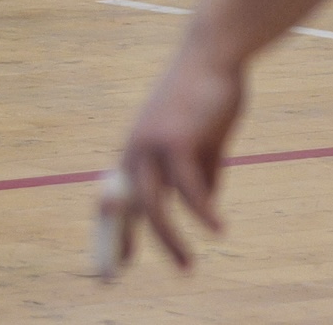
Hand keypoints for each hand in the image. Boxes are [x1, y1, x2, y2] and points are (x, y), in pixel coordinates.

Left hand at [100, 46, 239, 274]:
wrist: (210, 58)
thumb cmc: (205, 96)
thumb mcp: (200, 140)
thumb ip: (200, 170)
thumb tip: (205, 202)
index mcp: (136, 150)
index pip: (117, 195)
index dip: (115, 229)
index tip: (117, 262)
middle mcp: (136, 149)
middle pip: (127, 206)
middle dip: (124, 242)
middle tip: (123, 275)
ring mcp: (151, 145)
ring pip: (154, 204)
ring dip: (170, 240)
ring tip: (186, 266)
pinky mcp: (176, 141)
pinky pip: (190, 189)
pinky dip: (203, 212)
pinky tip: (217, 228)